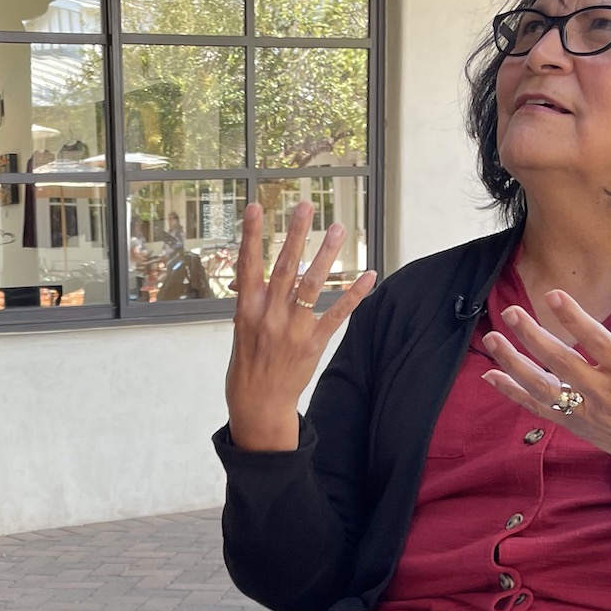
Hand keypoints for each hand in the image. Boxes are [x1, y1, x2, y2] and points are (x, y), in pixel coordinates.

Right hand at [225, 202, 377, 451]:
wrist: (257, 404)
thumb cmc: (246, 364)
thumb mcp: (241, 329)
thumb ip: (254, 301)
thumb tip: (258, 276)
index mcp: (247, 308)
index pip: (248, 263)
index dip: (252, 234)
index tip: (257, 206)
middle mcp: (269, 314)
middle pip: (284, 266)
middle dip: (296, 234)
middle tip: (306, 206)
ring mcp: (293, 328)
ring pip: (311, 284)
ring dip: (325, 255)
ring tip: (337, 229)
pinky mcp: (313, 343)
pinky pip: (337, 314)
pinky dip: (354, 294)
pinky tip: (368, 275)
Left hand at [478, 270, 610, 509]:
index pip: (598, 342)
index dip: (574, 319)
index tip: (553, 295)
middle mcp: (606, 393)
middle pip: (561, 362)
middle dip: (532, 336)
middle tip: (510, 312)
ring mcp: (587, 412)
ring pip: (542, 388)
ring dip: (514, 363)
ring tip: (492, 338)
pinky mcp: (577, 426)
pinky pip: (539, 409)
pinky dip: (514, 393)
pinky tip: (491, 375)